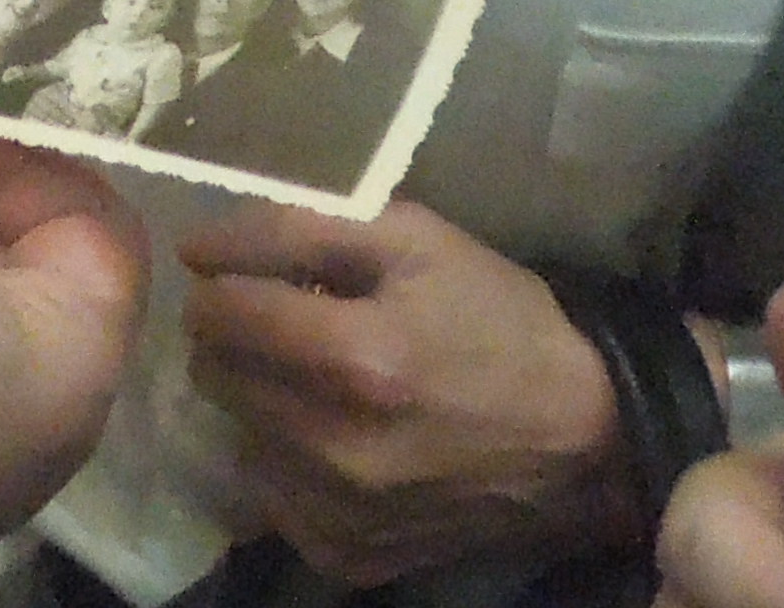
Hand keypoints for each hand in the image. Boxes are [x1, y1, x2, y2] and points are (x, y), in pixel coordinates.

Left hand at [178, 202, 638, 586]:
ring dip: (264, 400)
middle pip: (214, 374)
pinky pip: (272, 494)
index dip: (224, 278)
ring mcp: (336, 512)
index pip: (221, 310)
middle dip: (241, 338)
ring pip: (238, 434)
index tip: (245, 273)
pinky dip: (291, 462)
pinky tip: (345, 440)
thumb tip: (201, 250)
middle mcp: (334, 447)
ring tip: (328, 384)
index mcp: (355, 358)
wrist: (582, 443)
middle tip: (295, 325)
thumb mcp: (419, 240)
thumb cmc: (499, 323)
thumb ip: (301, 227)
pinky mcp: (343, 555)